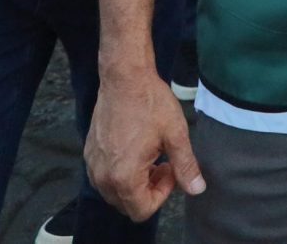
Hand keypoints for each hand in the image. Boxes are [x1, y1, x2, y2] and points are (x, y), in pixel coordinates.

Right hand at [84, 60, 207, 219]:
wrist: (125, 77)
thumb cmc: (150, 102)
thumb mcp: (175, 135)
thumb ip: (185, 166)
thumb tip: (197, 189)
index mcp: (124, 176)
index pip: (142, 210)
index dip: (162, 195)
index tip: (170, 170)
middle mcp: (103, 176)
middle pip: (127, 205)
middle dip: (148, 191)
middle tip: (163, 164)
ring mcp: (93, 165)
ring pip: (115, 193)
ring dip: (135, 183)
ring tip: (150, 156)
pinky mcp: (90, 153)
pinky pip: (105, 177)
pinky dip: (121, 173)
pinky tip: (135, 150)